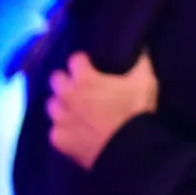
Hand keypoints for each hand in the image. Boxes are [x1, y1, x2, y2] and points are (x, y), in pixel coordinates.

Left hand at [47, 51, 157, 170]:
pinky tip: (72, 131)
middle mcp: (66, 96)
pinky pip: (54, 130)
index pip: (74, 60)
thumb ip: (140, 61)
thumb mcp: (144, 82)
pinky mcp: (57, 139)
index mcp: (84, 79)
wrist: (128, 149)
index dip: (82, 62)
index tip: (88, 65)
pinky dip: (62, 130)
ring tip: (72, 108)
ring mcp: (59, 118)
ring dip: (60, 104)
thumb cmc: (135, 111)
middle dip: (65, 80)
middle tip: (77, 86)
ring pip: (51, 105)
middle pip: (55, 79)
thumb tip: (140, 46)